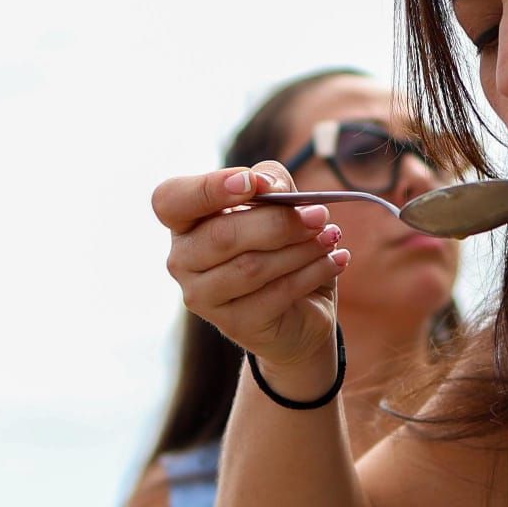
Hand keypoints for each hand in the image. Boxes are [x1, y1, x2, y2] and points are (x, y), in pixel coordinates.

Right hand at [151, 162, 347, 381]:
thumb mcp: (279, 206)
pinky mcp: (235, 324)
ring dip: (300, 249)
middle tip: (319, 214)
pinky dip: (313, 272)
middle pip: (223, 235)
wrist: (299, 312)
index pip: (171, 200)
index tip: (251, 183)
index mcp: (184, 222)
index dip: (208, 189)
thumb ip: (270, 183)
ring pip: (252, 267)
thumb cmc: (281, 249)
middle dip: (278, 222)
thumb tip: (267, 185)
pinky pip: (276, 293)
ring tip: (332, 237)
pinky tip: (336, 260)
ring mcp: (203, 297)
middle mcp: (183, 261)